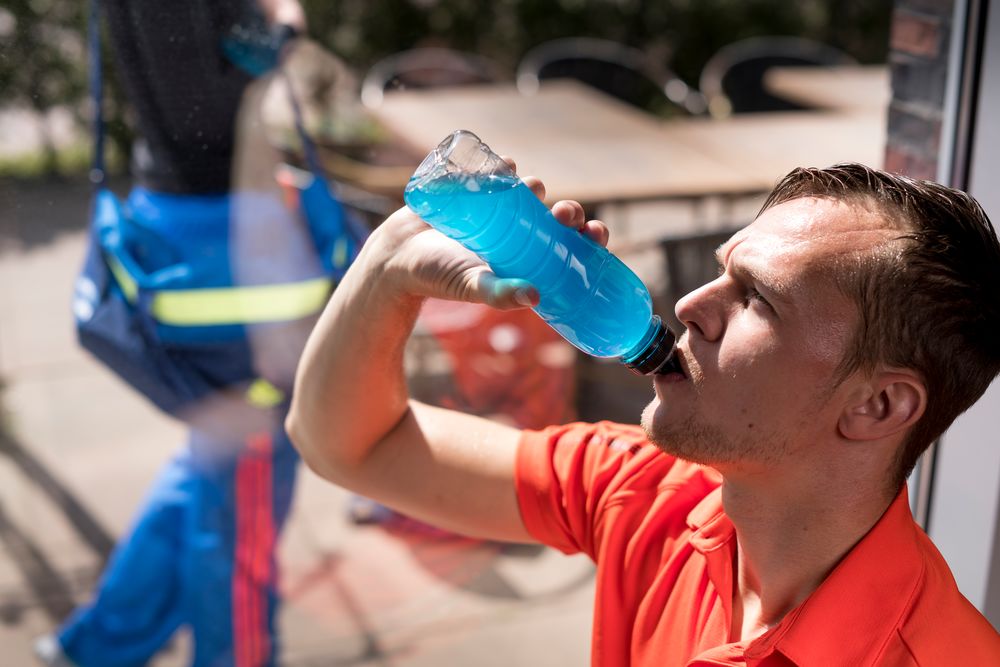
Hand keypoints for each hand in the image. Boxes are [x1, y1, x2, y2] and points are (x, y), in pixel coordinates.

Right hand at [374, 163, 609, 309]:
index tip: (596, 232)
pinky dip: (503, 166)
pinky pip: (494, 173)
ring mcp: (496, 209)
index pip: (567, 247)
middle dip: (567, 212)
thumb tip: (534, 297)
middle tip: (566, 213)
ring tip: (534, 188)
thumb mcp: (471, 286)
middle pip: (553, 217)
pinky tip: (507, 164)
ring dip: (537, 187)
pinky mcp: (472, 189)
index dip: (586, 237)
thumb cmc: (439, 277)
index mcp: (525, 258)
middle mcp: (516, 232)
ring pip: (528, 193)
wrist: (398, 255)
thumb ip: (498, 294)